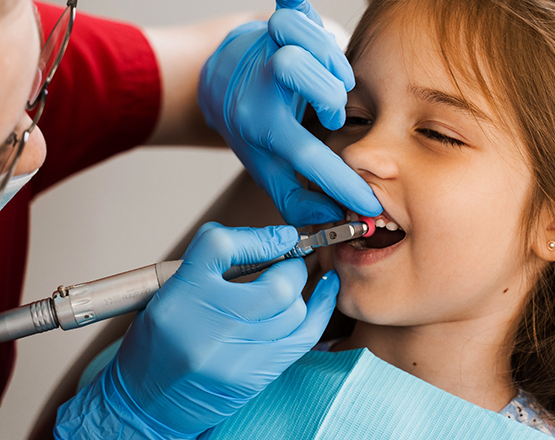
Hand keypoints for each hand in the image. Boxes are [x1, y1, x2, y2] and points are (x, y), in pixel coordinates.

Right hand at [55, 223, 338, 438]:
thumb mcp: (170, 288)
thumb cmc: (158, 342)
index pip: (220, 245)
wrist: (144, 403)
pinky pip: (304, 335)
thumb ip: (214, 259)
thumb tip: (270, 239)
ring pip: (293, 310)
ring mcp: (235, 355)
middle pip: (275, 283)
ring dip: (297, 289)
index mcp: (181, 295)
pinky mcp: (254, 375)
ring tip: (288, 283)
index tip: (279, 235)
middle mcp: (208, 326)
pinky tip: (326, 288)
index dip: (259, 236)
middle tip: (287, 260)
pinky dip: (320, 307)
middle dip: (290, 265)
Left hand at [198, 0, 380, 225]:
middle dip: (328, 92)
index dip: (343, 182)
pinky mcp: (278, 18)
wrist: (222, 86)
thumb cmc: (256, 129)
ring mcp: (270, 45)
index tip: (369, 200)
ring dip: (328, 57)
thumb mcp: (270, 171)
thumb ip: (299, 200)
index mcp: (262, 125)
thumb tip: (335, 220)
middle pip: (297, 72)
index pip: (307, 156)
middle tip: (335, 109)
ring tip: (333, 76)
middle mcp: (263, 83)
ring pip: (299, 35)